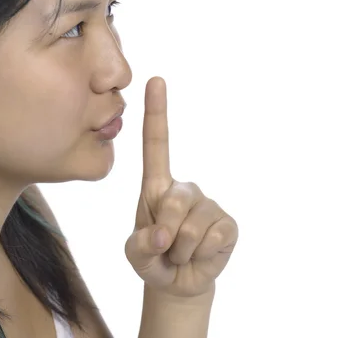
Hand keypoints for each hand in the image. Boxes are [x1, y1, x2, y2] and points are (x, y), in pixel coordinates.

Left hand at [124, 77, 238, 297]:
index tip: (156, 79)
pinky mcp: (227, 224)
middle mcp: (185, 189)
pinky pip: (211, 238)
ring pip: (192, 227)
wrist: (177, 282)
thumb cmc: (153, 258)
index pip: (157, 145)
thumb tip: (164, 234)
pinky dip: (201, 256)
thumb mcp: (135, 253)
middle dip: (165, 234)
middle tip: (164, 249)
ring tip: (180, 255)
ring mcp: (208, 205)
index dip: (156, 112)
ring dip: (180, 252)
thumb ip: (140, 244)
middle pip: (173, 201)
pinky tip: (201, 255)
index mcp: (158, 187)